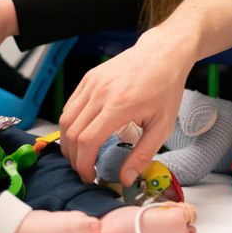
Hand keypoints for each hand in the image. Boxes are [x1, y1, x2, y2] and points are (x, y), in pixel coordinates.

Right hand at [59, 27, 191, 185]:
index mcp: (119, 106)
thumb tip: (125, 178)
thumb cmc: (165, 86)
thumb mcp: (163, 125)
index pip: (88, 140)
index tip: (90, 176)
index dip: (84, 164)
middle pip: (72, 132)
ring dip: (68, 142)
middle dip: (74, 158)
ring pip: (66, 119)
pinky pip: (70, 105)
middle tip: (85, 170)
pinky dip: (70, 124)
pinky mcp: (88, 78)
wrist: (162, 54)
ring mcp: (91, 83)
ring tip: (81, 155)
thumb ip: (143, 154)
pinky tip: (81, 134)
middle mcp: (100, 93)